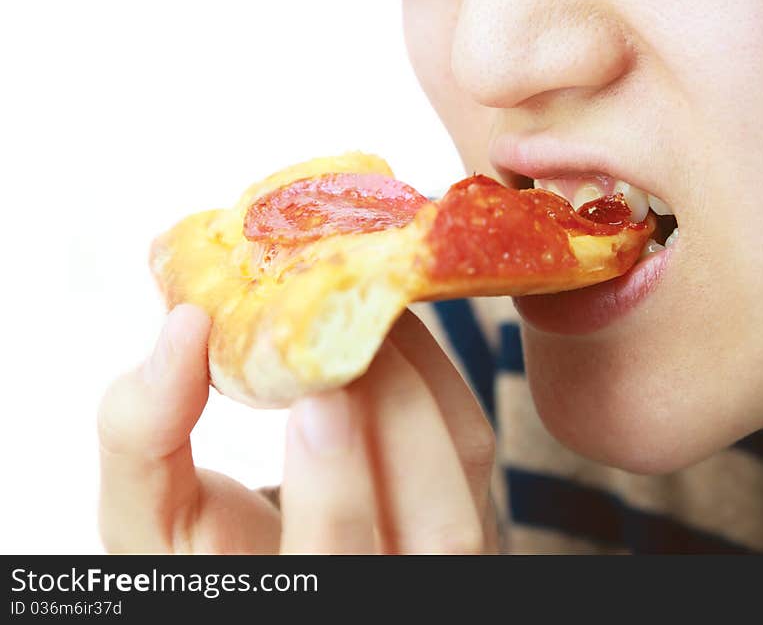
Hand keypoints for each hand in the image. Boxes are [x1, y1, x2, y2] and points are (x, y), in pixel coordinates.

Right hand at [97, 304, 496, 552]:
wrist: (270, 553)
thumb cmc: (207, 543)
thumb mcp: (149, 515)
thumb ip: (143, 435)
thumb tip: (183, 327)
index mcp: (309, 598)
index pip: (339, 571)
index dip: (335, 494)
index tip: (314, 400)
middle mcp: (396, 580)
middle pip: (439, 529)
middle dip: (398, 417)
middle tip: (345, 335)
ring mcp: (443, 547)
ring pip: (468, 467)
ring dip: (418, 381)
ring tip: (360, 315)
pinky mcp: (466, 499)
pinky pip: (471, 434)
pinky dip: (434, 371)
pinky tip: (383, 330)